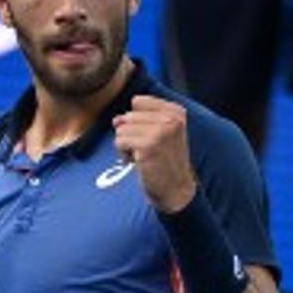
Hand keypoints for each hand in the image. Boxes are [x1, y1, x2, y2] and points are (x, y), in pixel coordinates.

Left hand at [112, 95, 195, 213]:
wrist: (175, 190)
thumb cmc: (164, 162)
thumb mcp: (157, 134)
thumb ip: (136, 120)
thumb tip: (116, 120)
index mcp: (176, 112)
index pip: (138, 102)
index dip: (137, 121)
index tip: (151, 137)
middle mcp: (171, 119)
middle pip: (128, 116)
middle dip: (131, 135)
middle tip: (148, 150)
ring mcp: (160, 132)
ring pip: (121, 129)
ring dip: (126, 146)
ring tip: (143, 156)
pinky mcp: (148, 146)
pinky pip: (119, 141)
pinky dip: (124, 154)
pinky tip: (139, 162)